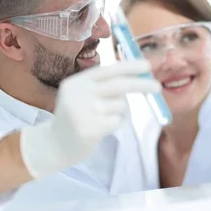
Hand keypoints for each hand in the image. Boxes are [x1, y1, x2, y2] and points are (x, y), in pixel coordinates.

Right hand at [20, 59, 160, 177]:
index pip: (107, 70)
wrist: (53, 144)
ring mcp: (83, 112)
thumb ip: (103, 86)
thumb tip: (136, 76)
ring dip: (119, 112)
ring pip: (120, 106)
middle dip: (140, 85)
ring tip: (104, 118)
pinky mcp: (89, 129)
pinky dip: (114, 124)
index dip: (128, 67)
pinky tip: (101, 129)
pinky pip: (116, 122)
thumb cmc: (74, 117)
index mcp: (76, 82)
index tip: (147, 66)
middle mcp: (78, 94)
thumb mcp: (81, 95)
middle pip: (117, 85)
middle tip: (157, 87)